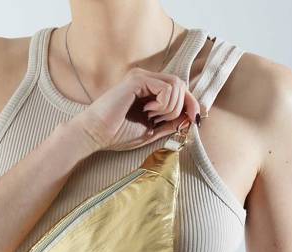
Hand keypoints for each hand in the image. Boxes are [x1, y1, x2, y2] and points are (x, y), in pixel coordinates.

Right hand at [70, 66, 200, 152]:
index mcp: (149, 90)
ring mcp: (142, 77)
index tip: (196, 119)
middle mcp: (146, 80)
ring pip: (177, 85)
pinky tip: (148, 111)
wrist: (95, 135)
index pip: (180, 90)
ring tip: (151, 116)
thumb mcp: (151, 131)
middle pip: (182, 85)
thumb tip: (190, 117)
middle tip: (162, 121)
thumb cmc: (117, 135)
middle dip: (182, 107)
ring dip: (170, 107)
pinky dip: (163, 104)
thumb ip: (170, 123)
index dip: (192, 103)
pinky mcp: (137, 79)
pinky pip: (167, 88)